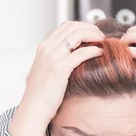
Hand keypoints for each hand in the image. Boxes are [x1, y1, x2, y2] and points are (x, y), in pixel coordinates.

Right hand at [9, 21, 103, 135]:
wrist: (33, 109)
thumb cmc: (40, 95)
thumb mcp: (43, 71)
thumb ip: (53, 60)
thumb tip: (68, 57)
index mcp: (43, 47)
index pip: (65, 26)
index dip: (82, 26)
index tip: (92, 33)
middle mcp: (47, 48)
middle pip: (73, 26)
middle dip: (90, 28)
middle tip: (100, 36)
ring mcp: (52, 57)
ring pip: (77, 35)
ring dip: (93, 35)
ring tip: (102, 42)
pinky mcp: (60, 68)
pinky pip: (80, 53)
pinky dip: (92, 50)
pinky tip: (99, 53)